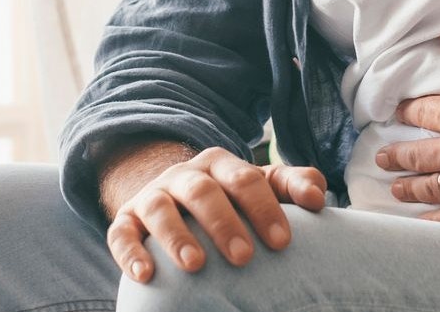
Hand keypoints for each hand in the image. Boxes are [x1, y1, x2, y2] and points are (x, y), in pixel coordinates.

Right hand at [106, 146, 326, 283]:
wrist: (172, 197)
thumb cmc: (228, 200)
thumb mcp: (259, 187)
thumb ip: (290, 185)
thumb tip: (318, 194)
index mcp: (220, 165)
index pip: (245, 179)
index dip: (264, 208)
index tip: (282, 242)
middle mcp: (184, 176)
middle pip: (203, 192)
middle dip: (224, 223)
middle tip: (244, 257)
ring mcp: (152, 196)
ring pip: (160, 209)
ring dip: (176, 236)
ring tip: (195, 265)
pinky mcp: (125, 220)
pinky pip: (121, 232)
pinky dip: (130, 252)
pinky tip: (145, 274)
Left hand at [376, 22, 439, 227]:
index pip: (419, 113)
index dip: (404, 112)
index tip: (393, 114)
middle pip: (416, 155)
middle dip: (395, 156)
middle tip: (381, 158)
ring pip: (430, 188)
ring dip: (408, 188)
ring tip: (394, 189)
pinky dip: (434, 221)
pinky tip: (423, 222)